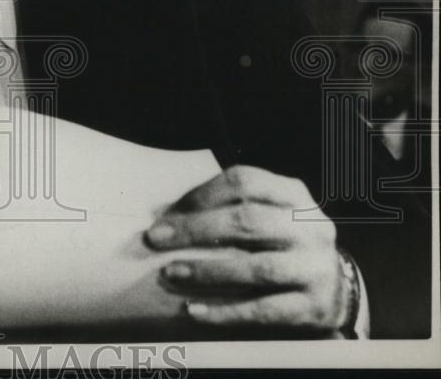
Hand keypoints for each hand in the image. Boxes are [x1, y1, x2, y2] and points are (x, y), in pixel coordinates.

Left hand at [145, 165, 348, 333]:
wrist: (335, 290)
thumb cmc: (281, 244)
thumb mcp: (267, 214)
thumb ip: (229, 208)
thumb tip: (167, 217)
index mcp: (293, 194)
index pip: (244, 181)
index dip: (201, 194)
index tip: (167, 213)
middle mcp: (310, 226)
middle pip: (248, 220)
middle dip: (195, 229)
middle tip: (156, 238)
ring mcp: (316, 267)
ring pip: (257, 267)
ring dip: (207, 270)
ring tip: (171, 272)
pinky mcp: (314, 306)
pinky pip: (264, 310)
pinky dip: (225, 311)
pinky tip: (195, 310)